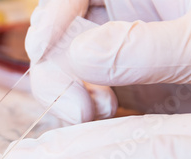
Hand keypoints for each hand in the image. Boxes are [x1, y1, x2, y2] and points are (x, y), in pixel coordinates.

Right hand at [27, 0, 190, 123]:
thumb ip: (149, 47)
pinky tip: (93, 115)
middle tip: (80, 105)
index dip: (53, 13)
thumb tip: (82, 56)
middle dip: (58, 63)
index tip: (41, 48)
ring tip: (92, 113)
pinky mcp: (123, 78)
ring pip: (65, 60)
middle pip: (62, 26)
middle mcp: (128, 11)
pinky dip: (76, 104)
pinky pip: (81, 88)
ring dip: (64, 88)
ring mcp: (123, 47)